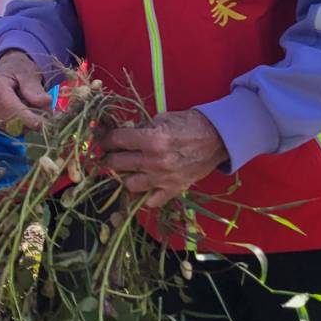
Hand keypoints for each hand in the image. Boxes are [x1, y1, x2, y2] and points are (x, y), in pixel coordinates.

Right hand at [0, 50, 54, 131]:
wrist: (8, 70)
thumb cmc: (18, 69)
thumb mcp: (29, 73)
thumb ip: (35, 88)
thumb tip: (46, 101)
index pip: (9, 107)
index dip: (25, 117)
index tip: (40, 124)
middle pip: (10, 120)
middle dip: (29, 121)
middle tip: (46, 112)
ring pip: (11, 127)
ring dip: (28, 123)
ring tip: (35, 108)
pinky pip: (11, 129)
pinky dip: (23, 125)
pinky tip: (26, 113)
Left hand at [97, 109, 227, 208]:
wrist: (217, 139)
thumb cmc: (190, 125)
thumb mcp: (163, 118)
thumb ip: (141, 128)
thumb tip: (122, 134)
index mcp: (152, 139)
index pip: (117, 140)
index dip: (106, 139)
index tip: (103, 140)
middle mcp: (154, 161)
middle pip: (116, 163)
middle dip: (110, 158)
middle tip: (111, 155)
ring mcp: (163, 179)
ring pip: (128, 184)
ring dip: (125, 176)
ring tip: (128, 170)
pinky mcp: (173, 190)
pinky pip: (150, 202)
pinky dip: (144, 196)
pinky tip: (144, 187)